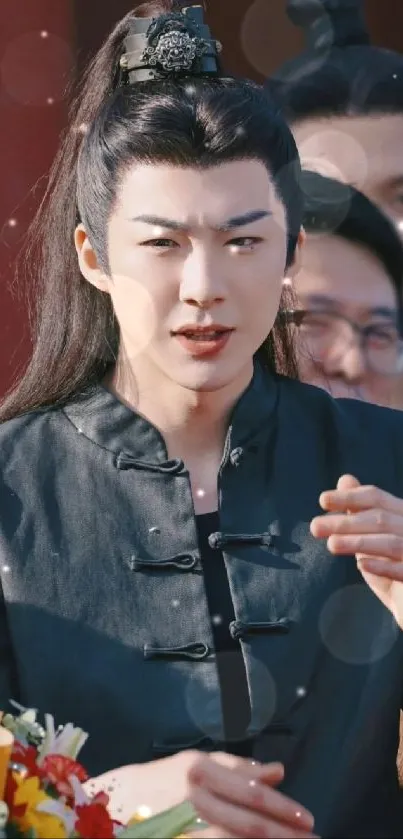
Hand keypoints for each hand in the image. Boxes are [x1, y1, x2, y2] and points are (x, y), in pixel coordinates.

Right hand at [86, 751, 316, 837]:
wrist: (104, 811)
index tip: (309, 820)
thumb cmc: (154, 783)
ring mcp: (186, 828)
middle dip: (285, 835)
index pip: (252, 792)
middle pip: (250, 823)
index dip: (284, 808)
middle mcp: (193, 799)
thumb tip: (278, 770)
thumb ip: (235, 767)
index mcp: (198, 771)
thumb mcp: (192, 764)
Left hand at [310, 474, 402, 627]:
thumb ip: (361, 511)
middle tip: (316, 527)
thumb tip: (345, 480)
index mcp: (401, 514)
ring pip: (390, 542)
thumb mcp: (373, 536)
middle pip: (380, 519)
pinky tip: (361, 564)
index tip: (323, 501)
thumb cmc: (393, 566)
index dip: (349, 497)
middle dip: (346, 522)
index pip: (376, 498)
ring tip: (331, 544)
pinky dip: (382, 565)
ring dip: (358, 542)